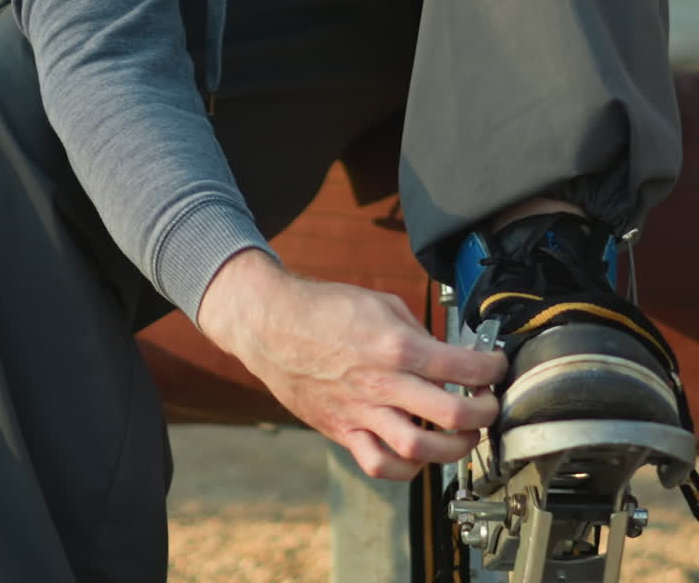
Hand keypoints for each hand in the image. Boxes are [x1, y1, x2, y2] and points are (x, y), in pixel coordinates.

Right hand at [198, 249, 506, 479]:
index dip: (492, 368)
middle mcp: (383, 384)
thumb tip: (446, 354)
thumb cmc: (325, 309)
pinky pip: (380, 464)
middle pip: (452, 415)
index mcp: (396, 345)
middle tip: (489, 405)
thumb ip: (417, 332)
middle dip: (484, 414)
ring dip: (454, 448)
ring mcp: (361, 412)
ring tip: (463, 436)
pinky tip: (418, 453)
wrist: (273, 325)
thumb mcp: (382, 304)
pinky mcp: (342, 430)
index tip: (497, 367)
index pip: (463, 366)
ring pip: (420, 451)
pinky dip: (407, 467)